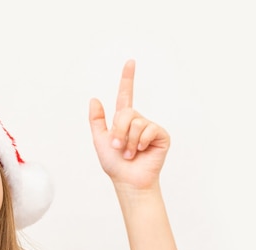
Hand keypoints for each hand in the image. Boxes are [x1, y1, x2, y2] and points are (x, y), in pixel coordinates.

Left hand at [88, 60, 169, 190]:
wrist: (128, 180)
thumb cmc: (114, 164)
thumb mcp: (99, 141)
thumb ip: (97, 120)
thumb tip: (94, 99)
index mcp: (123, 121)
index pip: (126, 95)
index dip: (127, 79)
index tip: (130, 62)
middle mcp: (137, 121)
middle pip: (126, 113)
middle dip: (118, 131)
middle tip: (117, 147)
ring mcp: (150, 128)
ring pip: (136, 122)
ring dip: (128, 140)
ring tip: (128, 153)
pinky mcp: (160, 135)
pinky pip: (149, 129)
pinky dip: (140, 142)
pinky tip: (141, 151)